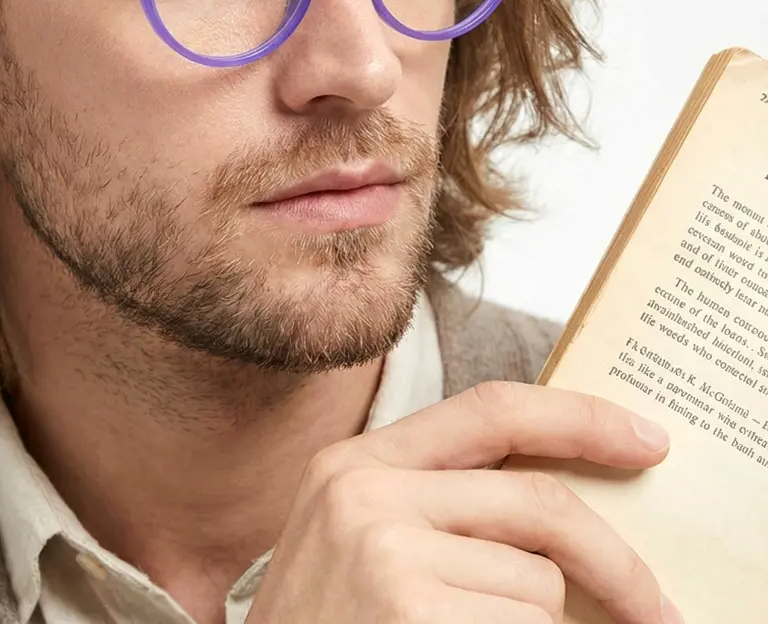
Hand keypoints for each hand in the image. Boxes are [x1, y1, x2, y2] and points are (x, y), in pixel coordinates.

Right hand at [246, 381, 679, 623]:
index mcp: (357, 461)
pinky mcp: (410, 610)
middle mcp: (365, 490)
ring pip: (537, 587)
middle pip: (539, 503)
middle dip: (616, 563)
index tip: (642, 438)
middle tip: (655, 609)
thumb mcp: (365, 544)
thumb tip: (559, 505)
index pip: (488, 409)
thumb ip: (442, 506)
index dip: (576, 417)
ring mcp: (384, 551)